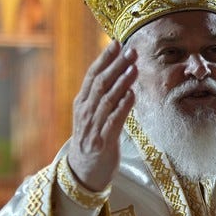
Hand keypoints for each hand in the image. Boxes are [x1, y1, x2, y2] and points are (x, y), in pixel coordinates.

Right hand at [68, 40, 137, 191]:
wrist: (83, 172)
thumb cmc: (92, 140)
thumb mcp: (91, 115)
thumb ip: (101, 96)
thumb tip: (117, 72)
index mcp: (82, 103)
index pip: (92, 75)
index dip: (104, 58)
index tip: (116, 43)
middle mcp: (85, 112)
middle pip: (101, 84)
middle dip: (116, 66)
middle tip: (131, 51)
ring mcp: (93, 127)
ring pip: (107, 100)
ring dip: (121, 83)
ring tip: (134, 68)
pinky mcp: (103, 142)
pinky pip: (113, 121)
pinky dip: (122, 107)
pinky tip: (131, 95)